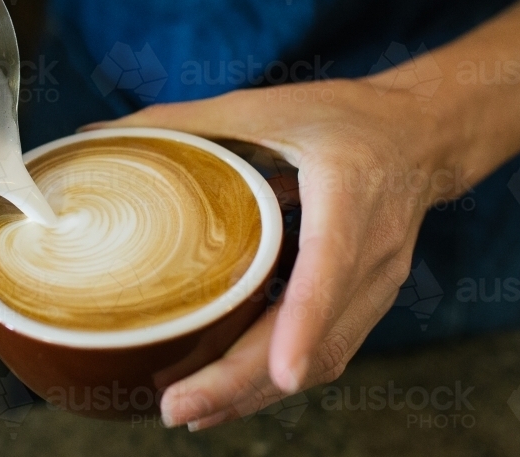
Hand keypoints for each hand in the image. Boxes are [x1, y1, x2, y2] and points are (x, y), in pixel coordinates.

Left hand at [88, 76, 459, 429]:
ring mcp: (377, 284)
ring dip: (257, 394)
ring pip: (323, 358)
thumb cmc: (342, 117)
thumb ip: (184, 121)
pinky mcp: (367, 301)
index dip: (306, 321)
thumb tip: (97, 135)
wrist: (422, 136)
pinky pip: (327, 352)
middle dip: (247, 381)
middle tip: (177, 408)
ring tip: (189, 412)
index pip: (331, 265)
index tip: (282, 373)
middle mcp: (372, 249)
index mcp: (349, 193)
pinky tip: (227, 397)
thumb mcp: (265, 106)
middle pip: (318, 335)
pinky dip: (276, 381)